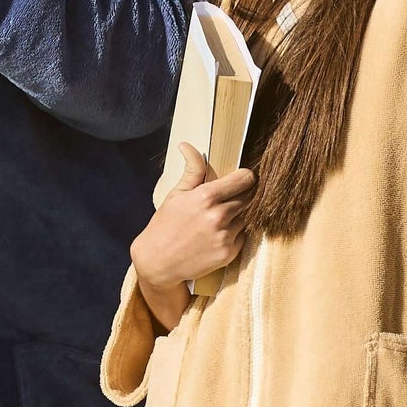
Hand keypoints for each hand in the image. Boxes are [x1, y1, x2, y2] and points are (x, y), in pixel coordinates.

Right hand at [131, 145, 254, 329]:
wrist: (158, 262)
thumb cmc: (165, 225)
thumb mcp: (176, 194)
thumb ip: (192, 170)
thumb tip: (187, 145)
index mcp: (206, 197)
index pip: (245, 179)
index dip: (246, 177)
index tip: (242, 179)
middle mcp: (218, 216)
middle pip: (249, 197)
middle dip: (241, 196)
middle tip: (227, 200)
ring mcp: (225, 237)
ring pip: (246, 217)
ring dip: (238, 216)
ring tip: (218, 220)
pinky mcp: (229, 254)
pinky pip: (243, 236)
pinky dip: (235, 234)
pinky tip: (217, 235)